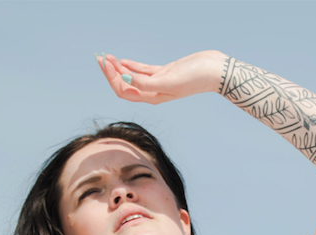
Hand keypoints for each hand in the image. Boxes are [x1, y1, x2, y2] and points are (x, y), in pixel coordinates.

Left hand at [97, 50, 223, 104]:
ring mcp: (157, 82)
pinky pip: (142, 71)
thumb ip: (146, 83)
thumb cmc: (194, 78)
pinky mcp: (164, 72)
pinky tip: (122, 60)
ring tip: (108, 57)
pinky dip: (131, 65)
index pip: (123, 91)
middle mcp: (152, 92)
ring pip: (132, 76)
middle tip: (101, 58)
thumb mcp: (167, 81)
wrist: (214, 71)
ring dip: (118, 68)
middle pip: (125, 84)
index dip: (111, 78)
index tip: (105, 64)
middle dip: (111, 73)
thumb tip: (125, 78)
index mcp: (151, 97)